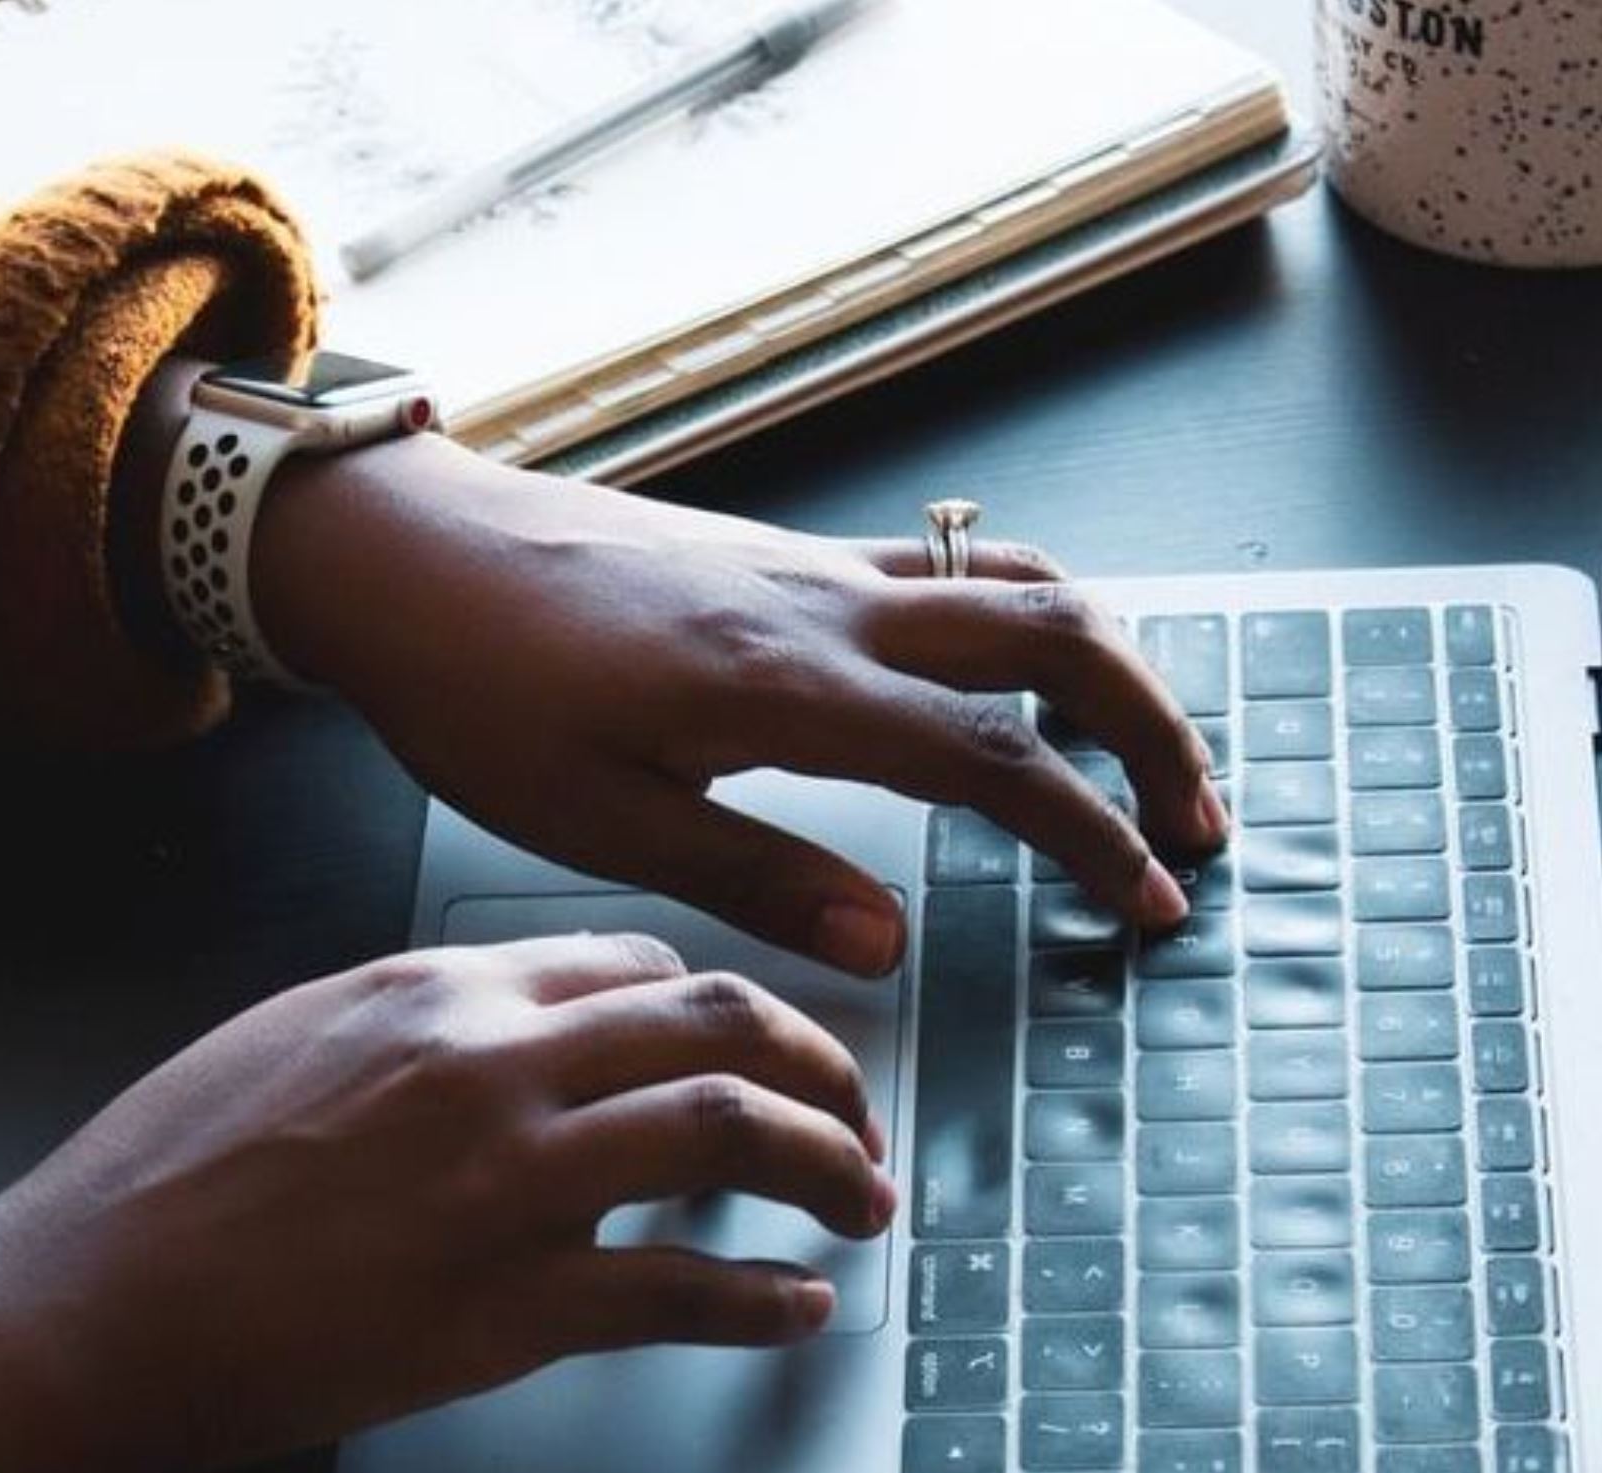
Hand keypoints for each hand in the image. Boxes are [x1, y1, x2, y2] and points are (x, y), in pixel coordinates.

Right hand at [0, 934, 891, 1471]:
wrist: (86, 1304)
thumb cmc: (163, 1181)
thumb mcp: (291, 1038)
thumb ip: (419, 1021)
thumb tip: (520, 1028)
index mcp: (434, 989)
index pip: (636, 963)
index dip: (724, 1004)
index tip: (756, 1045)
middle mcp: (489, 1063)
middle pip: (717, 1024)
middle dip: (820, 1065)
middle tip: (854, 1114)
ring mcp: (507, 1182)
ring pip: (731, 1132)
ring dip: (827, 1166)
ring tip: (860, 1200)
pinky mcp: (508, 1306)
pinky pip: (682, 1289)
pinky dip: (763, 1299)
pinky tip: (794, 1305)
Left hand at [255, 435, 1227, 975]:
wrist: (406, 553)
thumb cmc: (476, 689)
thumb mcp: (597, 822)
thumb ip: (757, 880)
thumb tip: (890, 945)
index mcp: (786, 685)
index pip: (996, 757)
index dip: (1092, 833)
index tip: (1148, 901)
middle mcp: (826, 604)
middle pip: (1055, 634)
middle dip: (1153, 725)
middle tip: (1195, 822)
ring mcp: (815, 564)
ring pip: (1017, 582)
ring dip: (1107, 661)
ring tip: (1143, 751)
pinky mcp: (789, 553)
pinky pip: (953, 566)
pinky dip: (1030, 617)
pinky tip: (1025, 678)